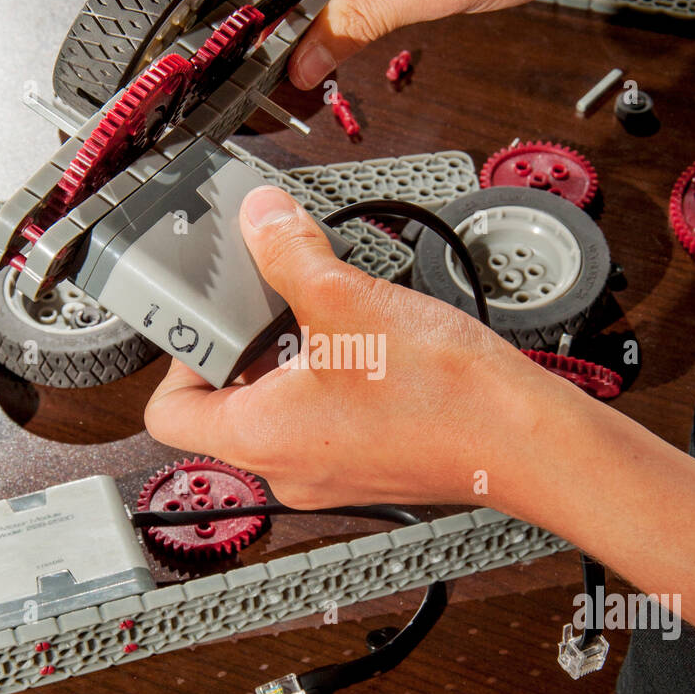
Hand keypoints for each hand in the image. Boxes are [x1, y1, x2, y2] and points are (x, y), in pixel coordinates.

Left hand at [144, 185, 556, 511]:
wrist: (527, 441)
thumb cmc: (444, 396)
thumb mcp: (347, 299)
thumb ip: (289, 251)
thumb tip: (261, 219)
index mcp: (259, 439)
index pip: (166, 414)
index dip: (175, 358)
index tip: (204, 318)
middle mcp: (286, 469)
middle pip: (226, 406)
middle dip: (244, 345)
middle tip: (269, 297)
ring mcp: (329, 474)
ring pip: (280, 410)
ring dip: (292, 357)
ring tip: (328, 312)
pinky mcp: (368, 466)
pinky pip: (323, 420)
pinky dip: (331, 377)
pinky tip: (368, 339)